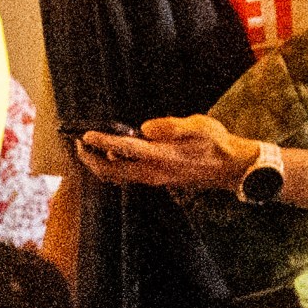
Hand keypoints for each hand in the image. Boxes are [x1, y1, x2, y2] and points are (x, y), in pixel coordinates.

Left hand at [74, 113, 249, 192]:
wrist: (230, 167)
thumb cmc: (216, 144)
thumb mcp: (197, 127)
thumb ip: (170, 126)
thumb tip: (145, 127)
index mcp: (160, 156)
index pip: (123, 149)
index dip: (101, 143)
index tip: (85, 136)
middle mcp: (152, 172)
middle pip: (112, 170)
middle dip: (91, 158)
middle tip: (78, 144)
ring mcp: (153, 179)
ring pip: (118, 176)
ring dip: (100, 164)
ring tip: (88, 149)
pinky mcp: (157, 180)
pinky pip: (128, 177)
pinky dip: (114, 168)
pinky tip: (112, 156)